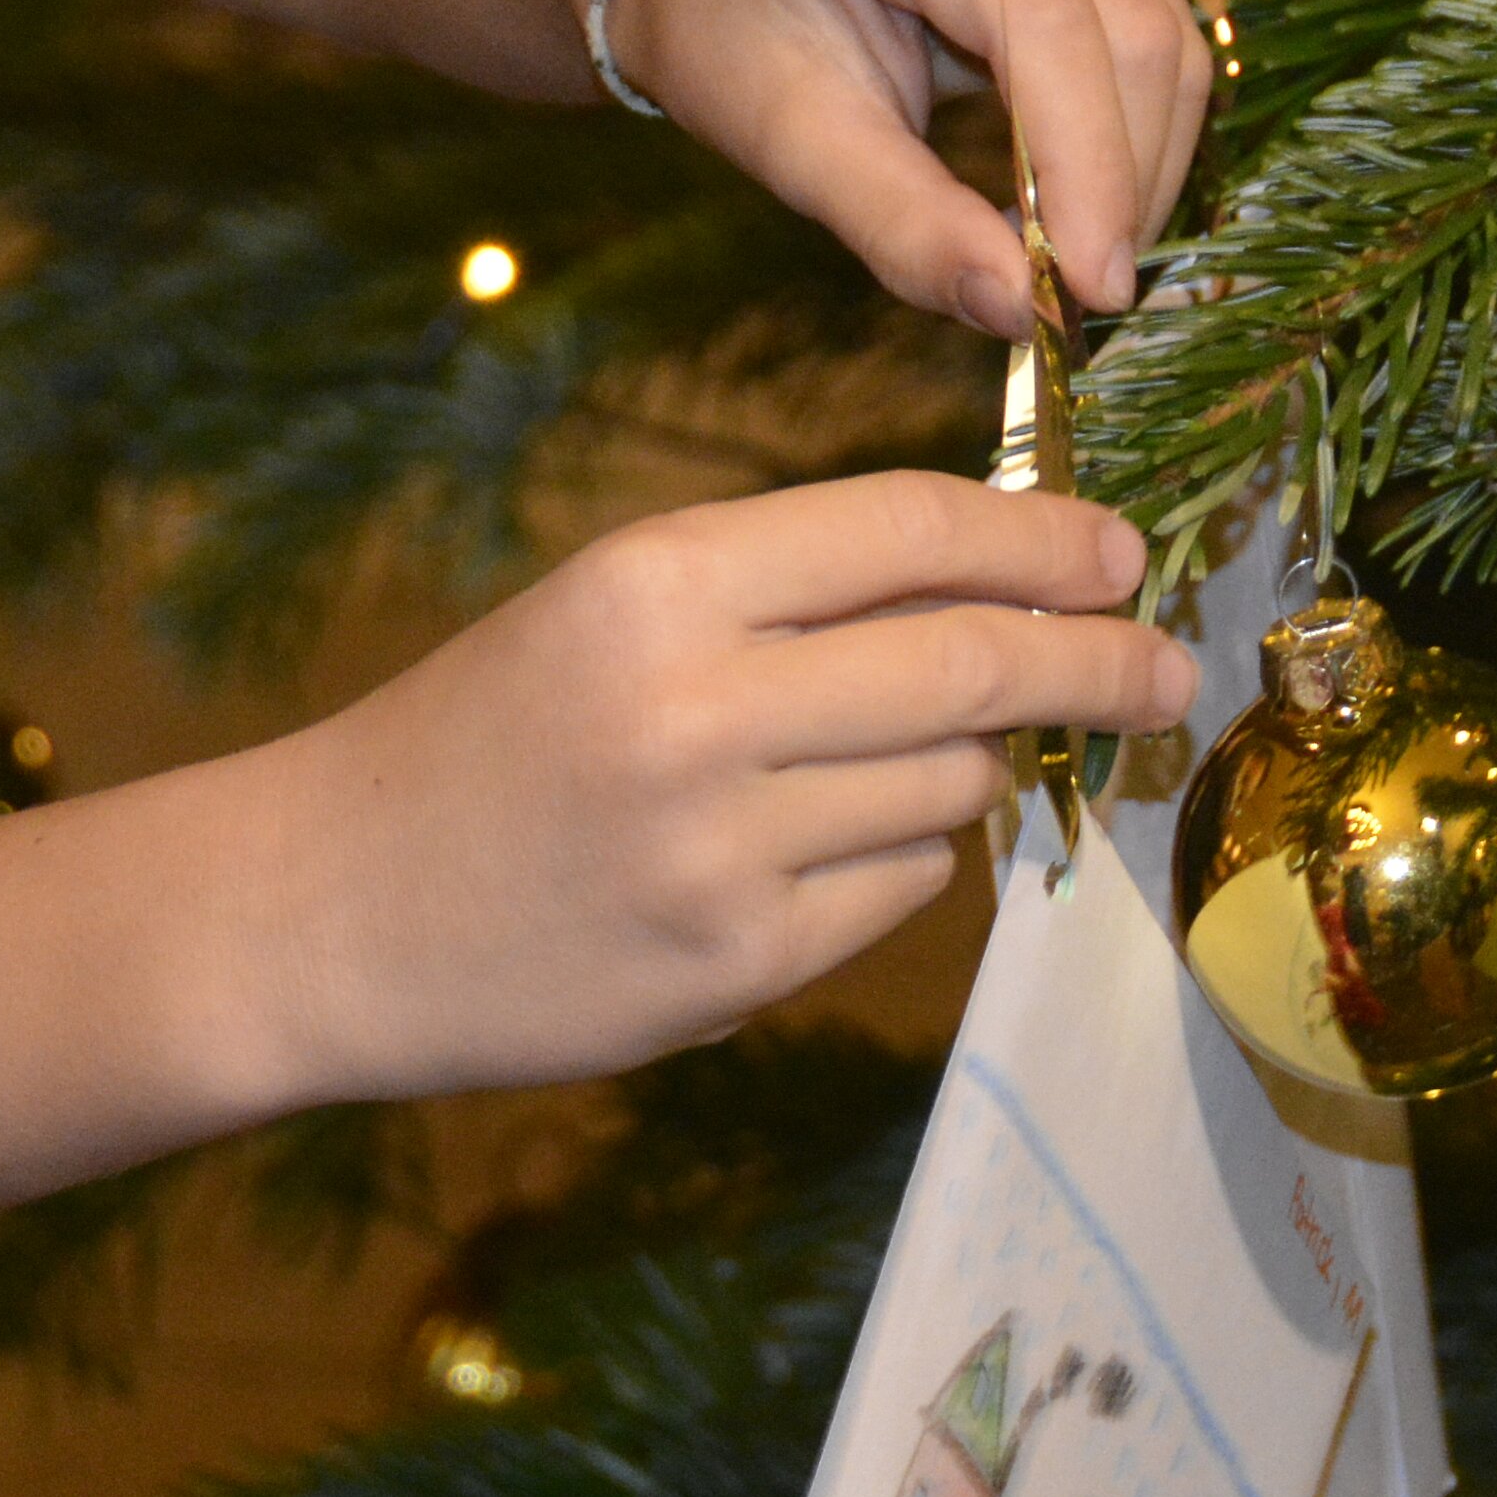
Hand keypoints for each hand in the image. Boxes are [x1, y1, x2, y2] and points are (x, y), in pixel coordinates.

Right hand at [233, 473, 1194, 1100]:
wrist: (328, 908)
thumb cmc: (484, 737)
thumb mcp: (609, 611)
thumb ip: (789, 591)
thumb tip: (1012, 583)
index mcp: (659, 584)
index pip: (911, 531)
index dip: (1043, 537)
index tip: (1122, 552)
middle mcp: (697, 708)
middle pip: (972, 663)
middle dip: (1097, 658)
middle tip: (1167, 662)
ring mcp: (722, 848)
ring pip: (950, 784)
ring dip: (971, 767)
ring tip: (908, 763)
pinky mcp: (738, 964)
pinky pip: (901, 889)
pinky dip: (901, 859)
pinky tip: (821, 850)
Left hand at [600, 0, 1217, 340]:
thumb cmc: (733, 34)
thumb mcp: (789, 142)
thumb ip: (901, 225)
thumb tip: (1024, 313)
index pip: (1046, 23)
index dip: (1091, 165)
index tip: (1095, 295)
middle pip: (1129, 21)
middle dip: (1127, 175)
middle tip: (1088, 295)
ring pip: (1163, 23)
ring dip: (1145, 155)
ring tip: (1079, 247)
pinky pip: (1155, 11)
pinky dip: (1137, 115)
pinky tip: (1083, 182)